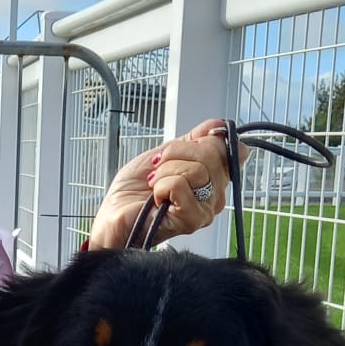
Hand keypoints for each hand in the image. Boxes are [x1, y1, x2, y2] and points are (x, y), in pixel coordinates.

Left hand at [86, 119, 243, 251]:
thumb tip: (218, 125)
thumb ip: (193, 139)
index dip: (205, 140)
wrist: (114, 216)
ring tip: (155, 185)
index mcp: (212, 178)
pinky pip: (181, 186)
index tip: (182, 148)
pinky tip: (156, 199)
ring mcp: (205, 210)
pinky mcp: (192, 220)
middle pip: (212, 154)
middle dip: (176, 153)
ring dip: (165, 173)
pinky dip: (161, 187)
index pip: (230, 149)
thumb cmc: (134, 191)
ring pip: (197, 170)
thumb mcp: (165, 154)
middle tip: (160, 167)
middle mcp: (214, 195)